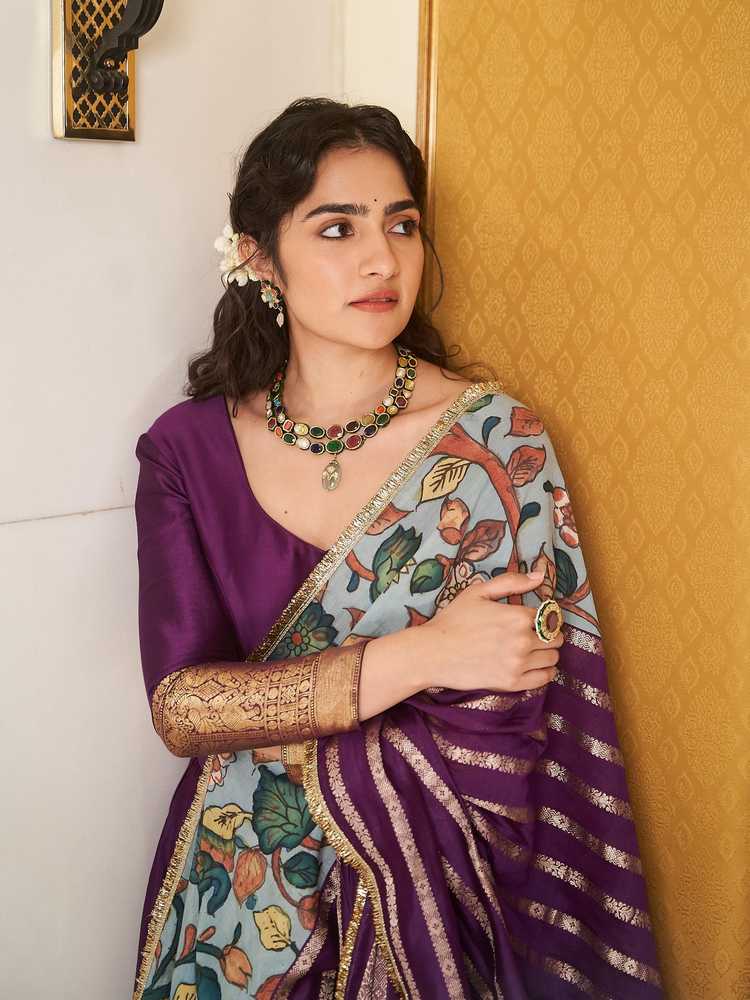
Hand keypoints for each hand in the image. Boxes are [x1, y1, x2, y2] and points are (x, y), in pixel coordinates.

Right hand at [419, 571, 563, 691]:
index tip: (538, 619)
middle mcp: (523, 640)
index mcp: (518, 616)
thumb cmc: (453, 619)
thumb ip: (511, 582)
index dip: (546, 616)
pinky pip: (544, 678)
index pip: (549, 616)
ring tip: (535, 650)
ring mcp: (518, 664)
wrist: (432, 653)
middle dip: (549, 634)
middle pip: (555, 638)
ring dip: (548, 653)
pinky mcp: (512, 683)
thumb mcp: (478, 592)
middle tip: (537, 634)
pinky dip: (545, 671)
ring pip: (553, 659)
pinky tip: (535, 666)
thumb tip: (540, 575)